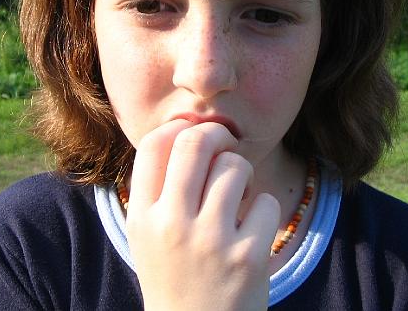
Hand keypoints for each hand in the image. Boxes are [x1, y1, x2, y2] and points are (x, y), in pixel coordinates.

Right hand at [126, 120, 280, 310]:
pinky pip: (265, 201)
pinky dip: (263, 210)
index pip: (155, 144)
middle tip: (226, 147)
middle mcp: (170, 224)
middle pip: (195, 142)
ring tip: (239, 197)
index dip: (180, 129)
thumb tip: (190, 129)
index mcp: (142, 216)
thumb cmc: (176, 278)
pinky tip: (252, 230)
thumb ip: (159, 188)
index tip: (195, 137)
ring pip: (234, 167)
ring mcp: (209, 241)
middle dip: (217, 135)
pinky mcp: (247, 257)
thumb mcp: (149, 236)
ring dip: (242, 174)